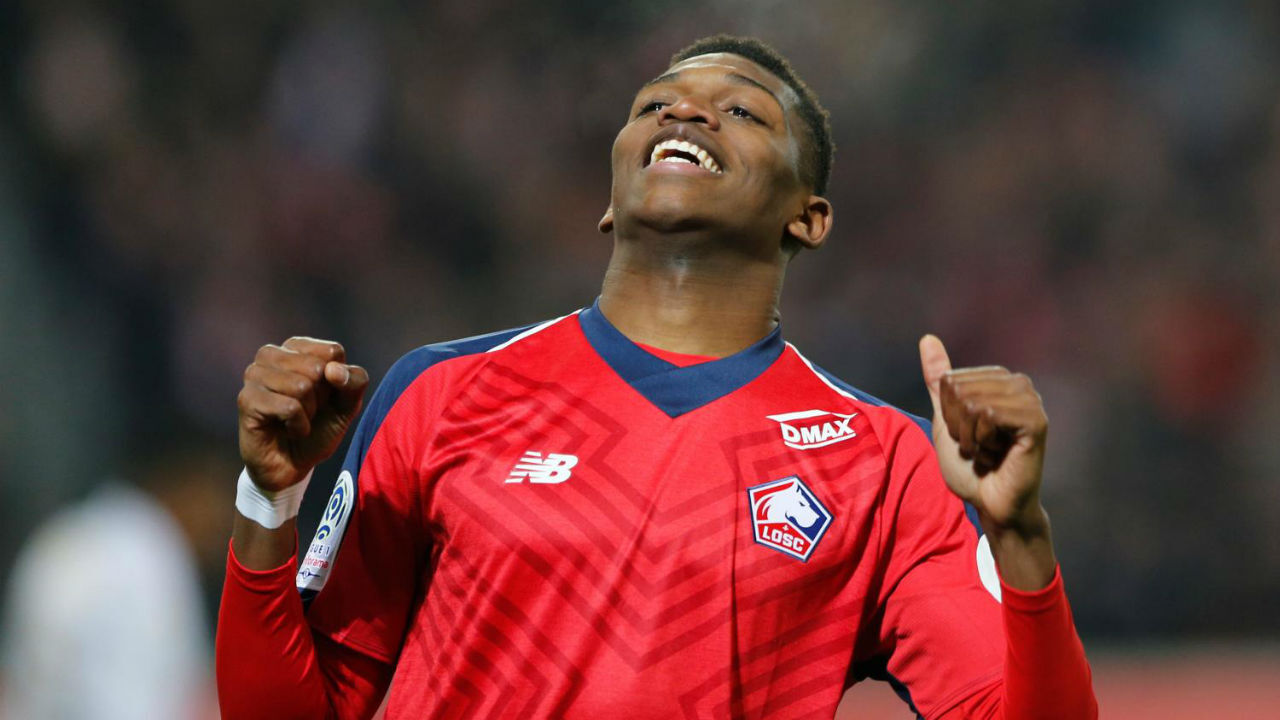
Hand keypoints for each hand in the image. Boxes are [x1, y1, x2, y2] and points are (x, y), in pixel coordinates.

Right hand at [237, 337, 368, 491]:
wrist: (294, 465)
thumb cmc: (319, 428)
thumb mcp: (348, 404)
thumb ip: (354, 381)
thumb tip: (332, 369)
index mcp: (296, 347)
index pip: (333, 351)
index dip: (338, 381)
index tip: (325, 396)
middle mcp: (270, 354)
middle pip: (317, 367)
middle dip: (321, 398)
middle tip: (308, 411)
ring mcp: (254, 375)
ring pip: (302, 386)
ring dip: (309, 412)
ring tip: (296, 420)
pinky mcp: (247, 399)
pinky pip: (289, 407)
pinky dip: (299, 426)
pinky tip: (288, 430)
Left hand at [918, 335, 1048, 537]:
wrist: (991, 503)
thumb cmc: (970, 465)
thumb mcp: (946, 418)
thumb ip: (938, 380)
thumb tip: (927, 338)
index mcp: (998, 379)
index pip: (949, 380)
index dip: (949, 415)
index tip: (968, 435)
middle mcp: (1018, 383)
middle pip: (959, 389)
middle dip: (959, 426)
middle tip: (978, 447)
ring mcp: (1030, 400)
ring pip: (972, 402)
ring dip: (970, 437)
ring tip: (987, 452)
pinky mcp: (1036, 420)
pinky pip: (989, 415)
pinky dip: (983, 442)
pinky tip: (998, 455)